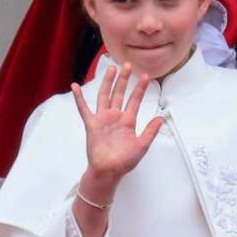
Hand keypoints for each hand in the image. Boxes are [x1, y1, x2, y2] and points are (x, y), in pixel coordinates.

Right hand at [71, 64, 162, 186]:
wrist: (108, 171)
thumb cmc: (125, 161)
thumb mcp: (142, 144)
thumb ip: (151, 130)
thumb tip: (161, 117)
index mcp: (128, 121)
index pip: (135, 100)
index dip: (140, 88)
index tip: (146, 76)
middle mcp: (115, 117)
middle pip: (119, 93)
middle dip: (124, 79)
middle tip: (128, 65)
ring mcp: (103, 119)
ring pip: (105, 96)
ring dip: (107, 82)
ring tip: (111, 68)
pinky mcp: (91, 124)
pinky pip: (84, 108)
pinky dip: (79, 98)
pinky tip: (75, 86)